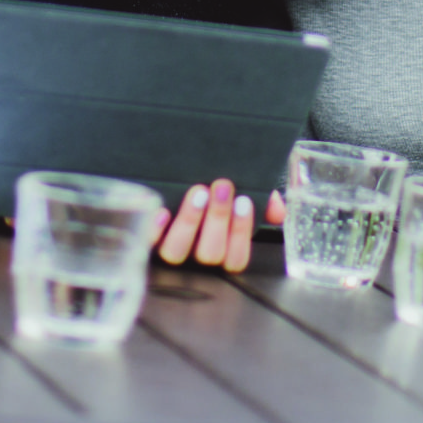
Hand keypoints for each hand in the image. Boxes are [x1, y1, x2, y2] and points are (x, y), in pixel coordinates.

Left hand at [154, 179, 284, 272]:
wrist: (171, 164)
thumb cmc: (211, 183)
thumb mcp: (243, 187)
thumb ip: (264, 199)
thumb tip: (277, 210)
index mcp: (221, 249)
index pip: (236, 258)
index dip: (240, 232)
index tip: (244, 202)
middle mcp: (194, 256)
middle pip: (210, 255)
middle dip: (217, 220)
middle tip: (221, 186)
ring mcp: (169, 249)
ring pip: (177, 253)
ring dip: (190, 222)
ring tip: (198, 193)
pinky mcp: (145, 239)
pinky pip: (147, 244)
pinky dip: (155, 230)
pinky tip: (162, 211)